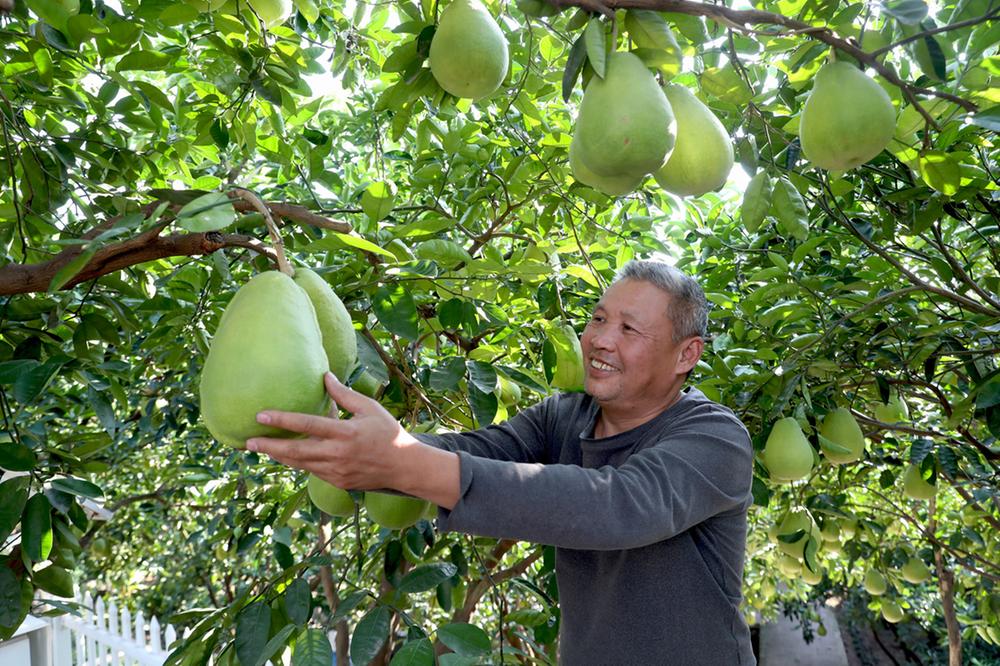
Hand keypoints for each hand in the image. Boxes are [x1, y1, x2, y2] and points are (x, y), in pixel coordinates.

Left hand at [247, 373, 460, 507]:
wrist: (404, 467)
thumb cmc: (388, 432)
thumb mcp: (369, 408)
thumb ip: (344, 395)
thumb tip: (324, 376)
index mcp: (346, 433)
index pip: (308, 425)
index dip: (283, 420)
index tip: (261, 415)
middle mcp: (338, 455)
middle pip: (296, 452)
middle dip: (270, 446)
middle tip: (247, 441)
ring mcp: (336, 472)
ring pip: (300, 464)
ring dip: (279, 456)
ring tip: (259, 448)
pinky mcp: (337, 482)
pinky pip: (311, 471)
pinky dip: (297, 462)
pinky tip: (284, 455)